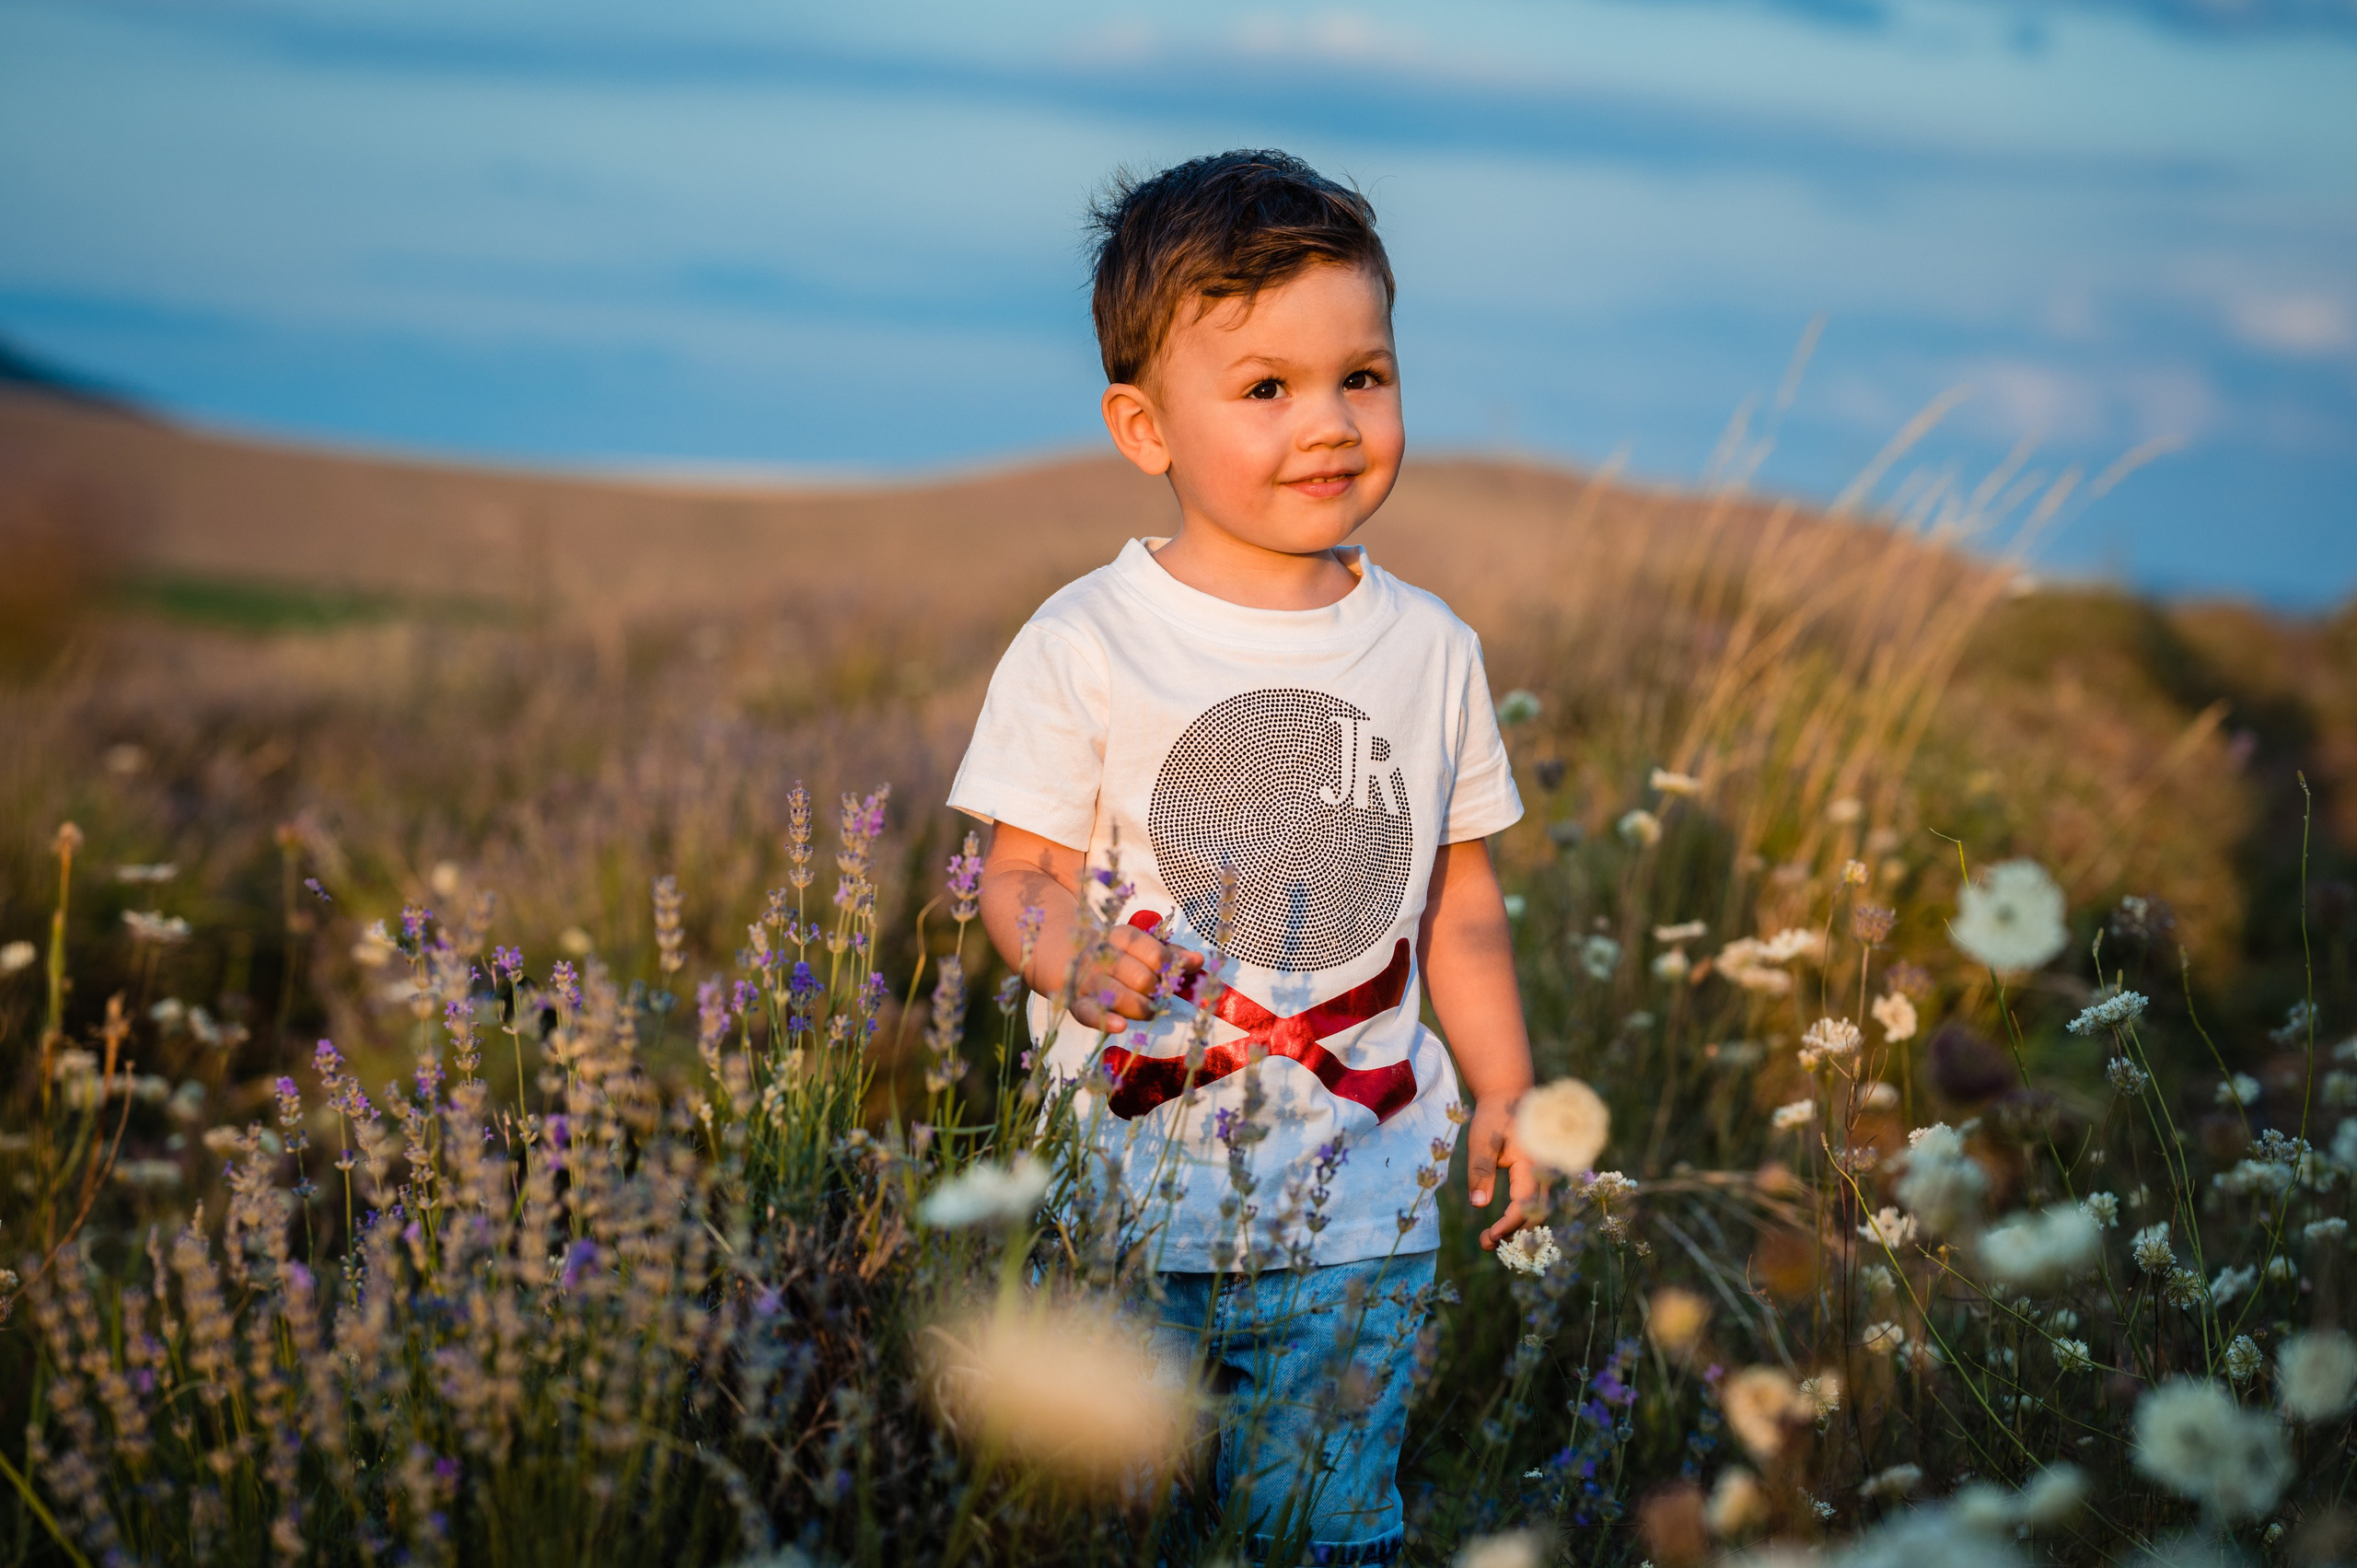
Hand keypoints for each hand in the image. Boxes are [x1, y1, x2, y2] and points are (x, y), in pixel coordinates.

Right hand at [1054, 922, 1203, 1033]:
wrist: (1063, 953)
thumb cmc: (1114, 953)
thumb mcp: (1138, 945)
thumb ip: (1170, 953)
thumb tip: (1199, 960)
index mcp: (1121, 938)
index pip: (1153, 953)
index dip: (1168, 968)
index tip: (1170, 976)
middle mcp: (1103, 957)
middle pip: (1139, 977)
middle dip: (1155, 990)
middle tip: (1159, 995)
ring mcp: (1088, 980)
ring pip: (1118, 995)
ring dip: (1141, 1007)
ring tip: (1150, 1010)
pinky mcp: (1077, 1002)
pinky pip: (1089, 1013)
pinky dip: (1106, 1020)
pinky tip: (1121, 1026)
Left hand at [1466, 1093, 1537, 1250]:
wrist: (1510, 1096)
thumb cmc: (1494, 1116)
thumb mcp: (1482, 1140)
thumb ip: (1481, 1170)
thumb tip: (1478, 1204)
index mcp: (1532, 1162)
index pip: (1525, 1204)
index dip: (1509, 1224)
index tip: (1490, 1236)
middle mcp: (1544, 1172)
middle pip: (1536, 1213)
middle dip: (1514, 1233)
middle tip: (1485, 1243)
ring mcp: (1543, 1174)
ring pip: (1537, 1210)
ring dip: (1516, 1228)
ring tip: (1489, 1239)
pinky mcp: (1537, 1176)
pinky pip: (1533, 1202)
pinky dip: (1519, 1217)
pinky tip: (1500, 1225)